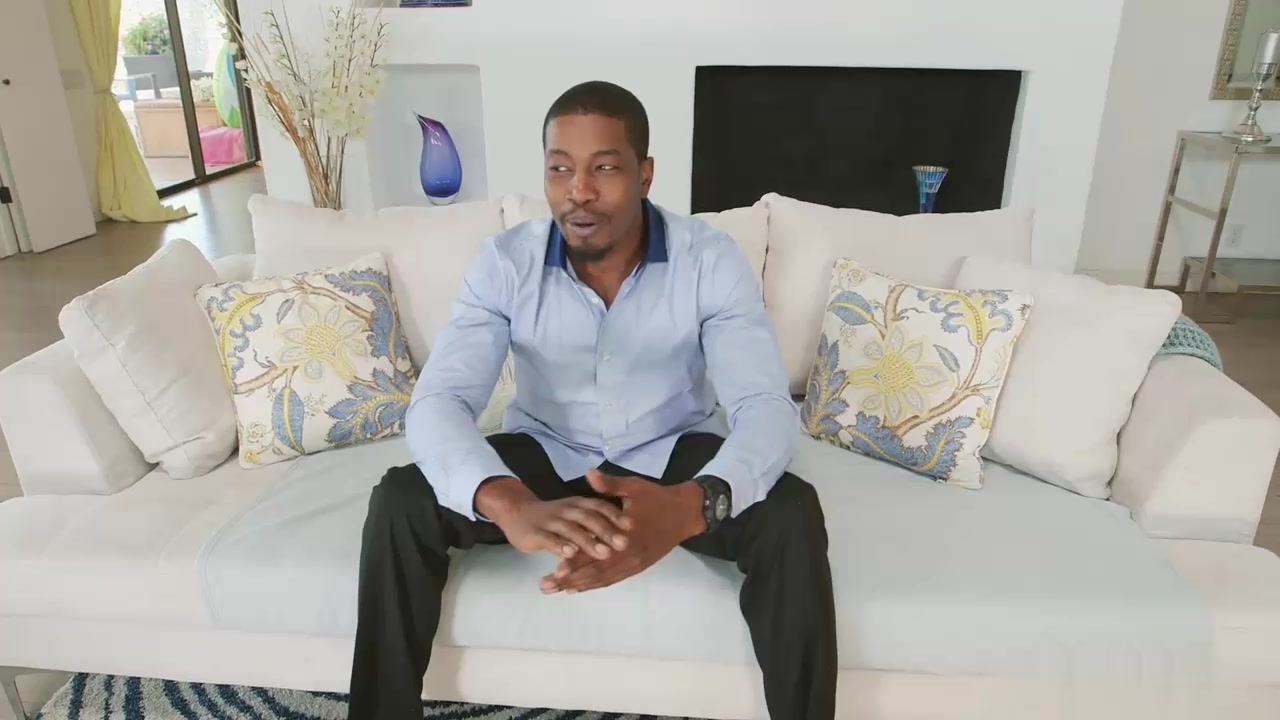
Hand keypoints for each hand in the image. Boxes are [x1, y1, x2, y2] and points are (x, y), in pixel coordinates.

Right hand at [476, 476, 631, 559]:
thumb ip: (593, 514)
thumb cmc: (552, 515)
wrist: (515, 511)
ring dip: (588, 542)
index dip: (614, 515)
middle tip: (624, 544)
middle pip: (588, 519)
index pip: (598, 506)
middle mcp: (565, 510)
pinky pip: (549, 539)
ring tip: (605, 553)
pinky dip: (560, 546)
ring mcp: (550, 521)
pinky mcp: (535, 533)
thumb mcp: (574, 508)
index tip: (631, 525)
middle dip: (607, 531)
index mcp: (577, 503)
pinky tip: (571, 556)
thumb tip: (619, 524)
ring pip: (571, 530)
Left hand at [540, 469, 705, 592]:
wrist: (686, 512)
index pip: (595, 553)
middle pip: (595, 572)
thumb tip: (589, 473)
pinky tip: (579, 587)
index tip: (554, 570)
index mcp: (625, 537)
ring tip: (556, 590)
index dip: (575, 562)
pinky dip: (595, 584)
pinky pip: (613, 579)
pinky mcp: (637, 566)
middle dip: (569, 580)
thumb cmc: (658, 499)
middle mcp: (628, 555)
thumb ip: (610, 485)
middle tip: (546, 587)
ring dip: (579, 585)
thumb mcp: (634, 487)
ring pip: (602, 579)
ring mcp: (633, 563)